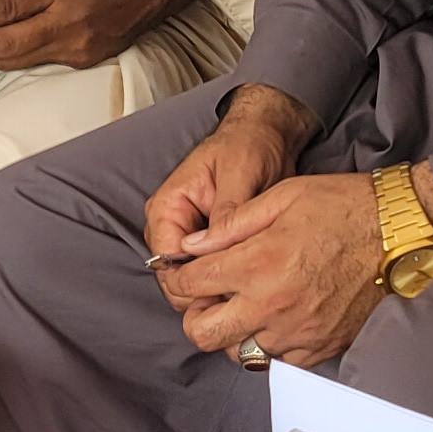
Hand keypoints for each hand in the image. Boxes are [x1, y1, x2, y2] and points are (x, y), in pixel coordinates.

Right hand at [142, 87, 308, 275]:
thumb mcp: (241, 173)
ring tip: (246, 287)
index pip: (165, 260)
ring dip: (214, 288)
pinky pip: (209, 272)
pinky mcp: (209, 243)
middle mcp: (172, 225)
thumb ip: (227, 210)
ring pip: (191, 280)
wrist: (268, 136)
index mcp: (168, 206)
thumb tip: (216, 246)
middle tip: (239, 295)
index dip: (190, 281)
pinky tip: (247, 280)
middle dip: (202, 289)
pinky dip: (225, 280)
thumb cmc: (249, 145)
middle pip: (174, 277)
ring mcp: (189, 236)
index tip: (222, 290)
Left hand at [168, 171, 388, 367]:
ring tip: (246, 306)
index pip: (190, 285)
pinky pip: (278, 361)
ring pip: (238, 352)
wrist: (403, 231)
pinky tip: (277, 318)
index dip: (176, 277)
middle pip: (203, 333)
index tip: (182, 273)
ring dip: (233, 332)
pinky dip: (269, 344)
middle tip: (207, 298)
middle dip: (196, 315)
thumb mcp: (283, 196)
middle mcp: (272, 305)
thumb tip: (191, 246)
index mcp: (258, 263)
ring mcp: (297, 332)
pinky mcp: (320, 347)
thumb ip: (230, 226)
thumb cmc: (347, 206)